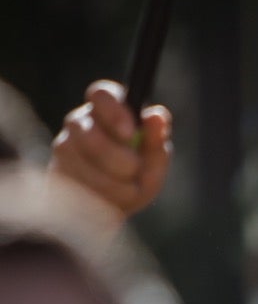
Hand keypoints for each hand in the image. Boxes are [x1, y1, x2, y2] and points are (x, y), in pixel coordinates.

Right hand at [49, 80, 171, 216]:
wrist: (109, 209)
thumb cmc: (136, 177)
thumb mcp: (153, 161)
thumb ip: (156, 139)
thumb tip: (156, 114)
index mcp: (107, 112)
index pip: (101, 94)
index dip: (113, 111)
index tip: (129, 132)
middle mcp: (81, 123)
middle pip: (88, 131)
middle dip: (117, 156)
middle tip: (134, 169)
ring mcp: (64, 146)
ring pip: (81, 160)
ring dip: (112, 181)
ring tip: (128, 190)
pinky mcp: (55, 171)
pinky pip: (76, 183)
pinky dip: (100, 196)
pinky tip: (109, 200)